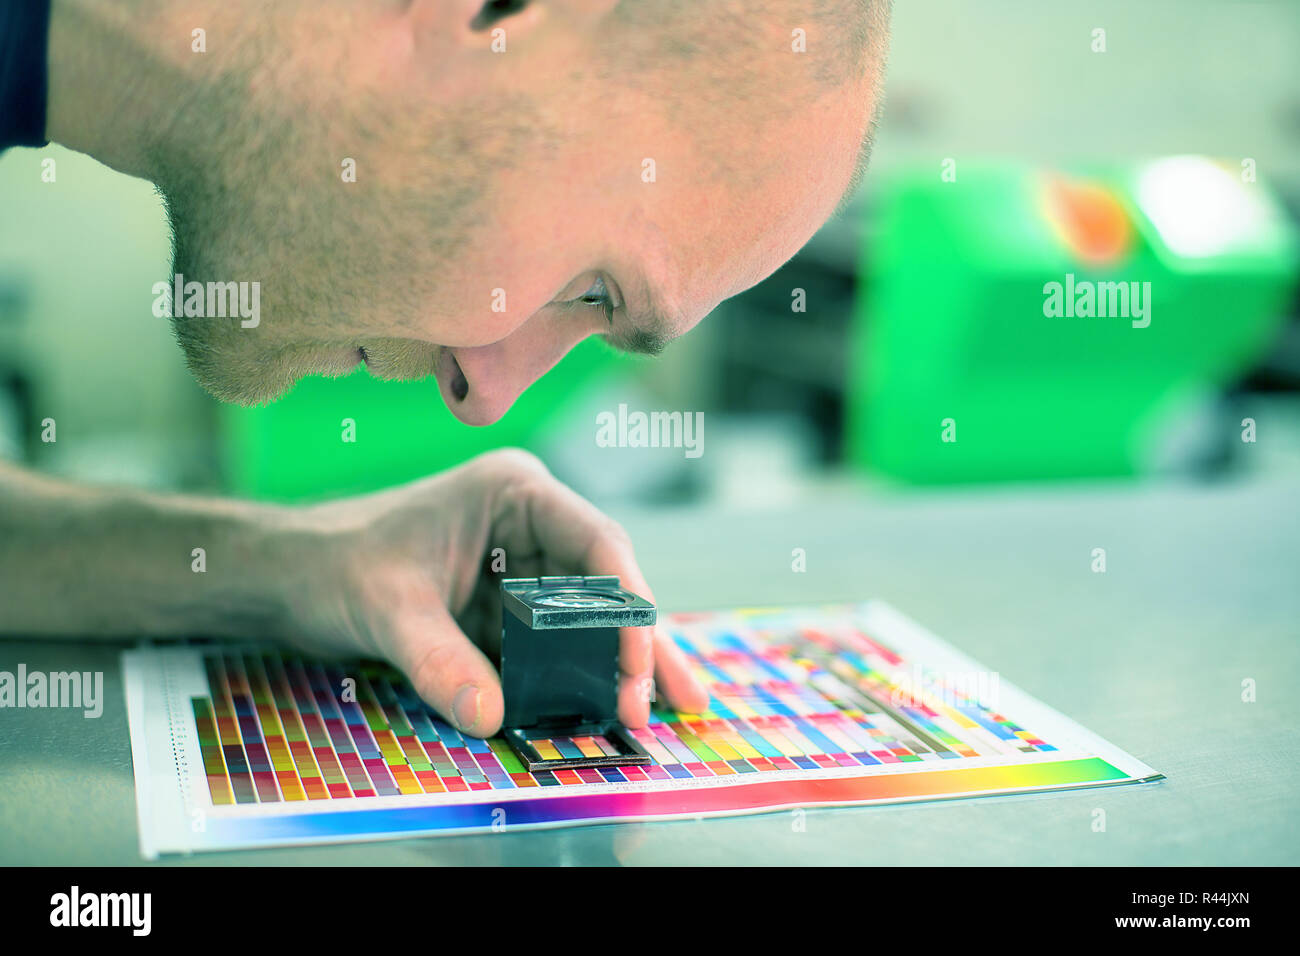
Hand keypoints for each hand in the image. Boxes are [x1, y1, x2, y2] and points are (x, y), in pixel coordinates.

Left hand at [274, 449, 709, 736]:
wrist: (286, 577)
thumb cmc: (333, 564)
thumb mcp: (387, 610)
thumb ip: (440, 661)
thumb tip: (493, 717)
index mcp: (514, 495)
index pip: (596, 544)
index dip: (627, 605)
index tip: (634, 665)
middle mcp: (530, 526)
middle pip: (605, 586)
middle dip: (638, 645)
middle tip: (660, 706)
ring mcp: (520, 568)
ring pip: (588, 619)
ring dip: (620, 666)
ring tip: (668, 712)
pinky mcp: (504, 610)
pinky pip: (552, 646)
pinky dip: (577, 678)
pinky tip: (608, 710)